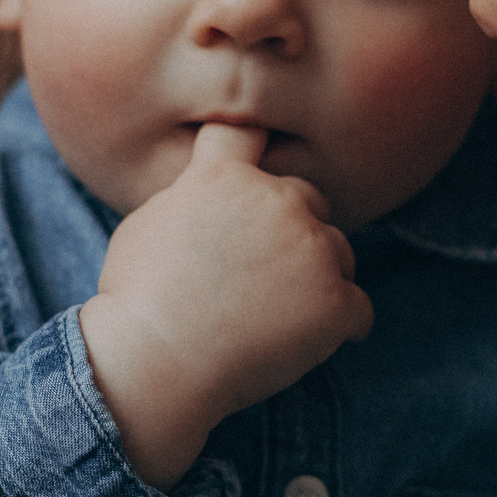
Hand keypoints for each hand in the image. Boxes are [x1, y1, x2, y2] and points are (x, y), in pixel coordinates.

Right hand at [79, 122, 374, 488]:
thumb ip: (193, 195)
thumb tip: (209, 192)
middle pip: (309, 199)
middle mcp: (276, 201)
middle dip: (294, 230)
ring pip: (340, 253)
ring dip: (320, 276)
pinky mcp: (334, 301)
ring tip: (279, 315)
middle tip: (266, 274)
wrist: (155, 361)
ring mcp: (311, 249)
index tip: (267, 151)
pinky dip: (341, 326)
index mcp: (227, 177)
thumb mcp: (149, 222)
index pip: (252, 135)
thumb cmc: (138, 300)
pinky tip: (309, 341)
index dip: (260, 144)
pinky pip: (358, 309)